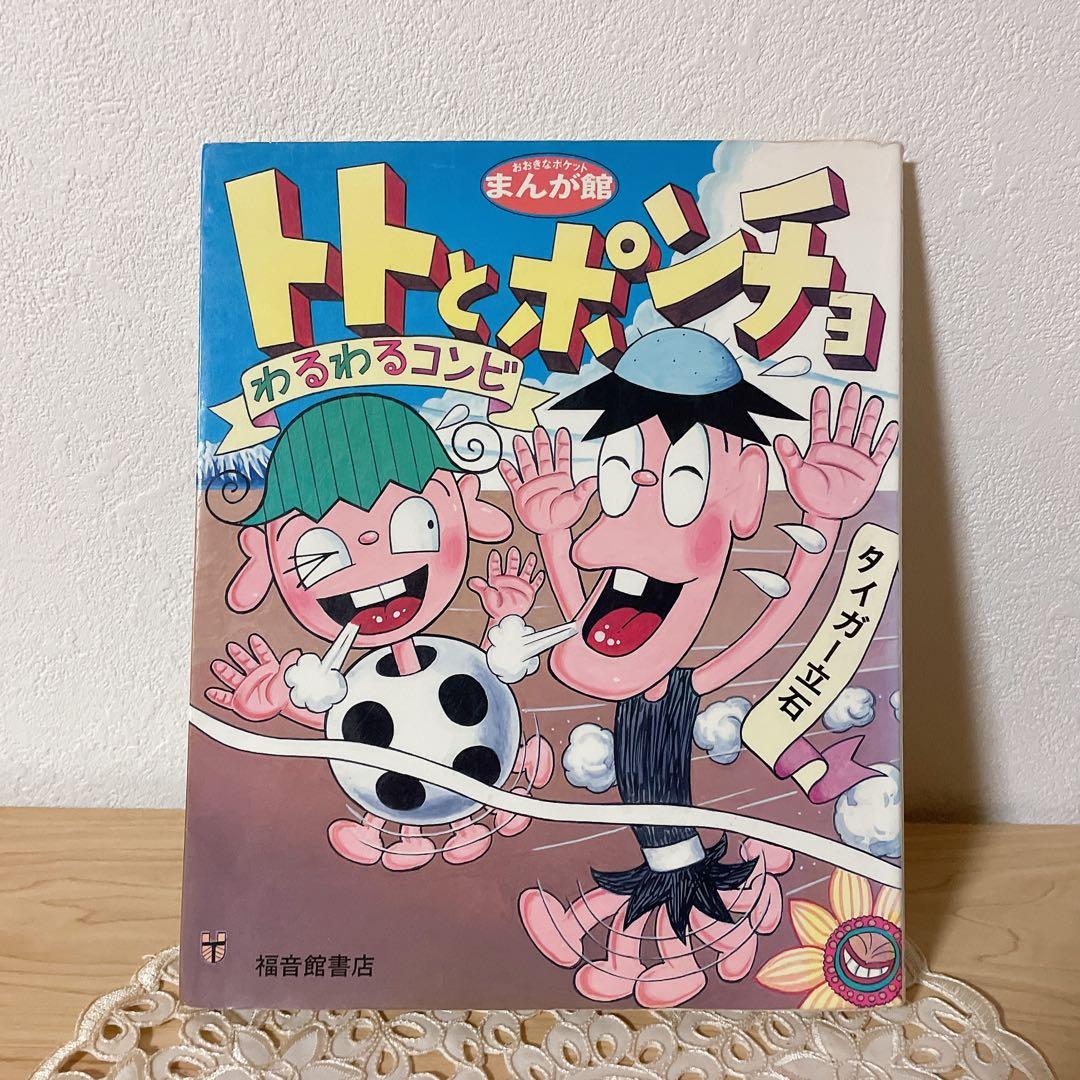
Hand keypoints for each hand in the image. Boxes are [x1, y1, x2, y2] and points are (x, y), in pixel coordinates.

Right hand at [205, 634, 300, 721]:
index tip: (253, 639)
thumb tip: (296, 652)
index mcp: (269, 669)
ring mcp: (248, 688)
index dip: (259, 647)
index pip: (263, 655)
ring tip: (217, 665)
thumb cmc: (288, 693)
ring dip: (225, 672)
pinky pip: (227, 699)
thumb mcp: (289, 676)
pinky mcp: (242, 702)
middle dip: (238, 655)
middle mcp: (256, 677)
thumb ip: (289, 663)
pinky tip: (211, 692)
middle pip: (245, 663)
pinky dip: (219, 696)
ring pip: (234, 678)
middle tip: (231, 646)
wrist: (285, 710)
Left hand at [467, 546, 545, 620]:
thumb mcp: (486, 596)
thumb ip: (480, 587)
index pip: (496, 568)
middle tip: (513, 550)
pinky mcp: (528, 593)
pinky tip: (541, 573)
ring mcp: (520, 586)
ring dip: (528, 565)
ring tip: (531, 556)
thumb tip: (472, 581)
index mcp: (498, 580)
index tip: (494, 553)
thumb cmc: (495, 608)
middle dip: (513, 559)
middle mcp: (510, 581)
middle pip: (512, 567)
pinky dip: (538, 580)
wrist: (505, 618)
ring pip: (525, 572)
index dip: (495, 561)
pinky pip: (535, 585)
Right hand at [498, 426, 597, 535]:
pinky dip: (508, 472)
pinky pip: (513, 481)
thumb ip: (583, 491)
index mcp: (561, 478)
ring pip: (527, 464)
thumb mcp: (576, 503)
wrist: (550, 530)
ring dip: (523, 452)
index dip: (562, 444)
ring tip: (518, 439)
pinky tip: (504, 463)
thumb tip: (594, 480)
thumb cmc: (565, 516)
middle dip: (541, 443)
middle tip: (539, 429)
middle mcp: (546, 478)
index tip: (562, 431)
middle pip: (543, 456)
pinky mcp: (521, 494)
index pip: (562, 457)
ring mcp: (532, 484)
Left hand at [775, 384, 897, 520]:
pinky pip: (881, 452)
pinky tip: (892, 427)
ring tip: (875, 400)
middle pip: (845, 422)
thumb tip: (780, 438)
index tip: (821, 390)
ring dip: (870, 417)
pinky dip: (887, 440)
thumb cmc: (809, 496)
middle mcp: (839, 450)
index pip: (821, 422)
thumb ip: (790, 456)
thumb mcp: (796, 474)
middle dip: (849, 405)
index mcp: (820, 449)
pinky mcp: (869, 471)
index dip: (821, 407)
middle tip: (853, 387)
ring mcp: (855, 459)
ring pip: (865, 432)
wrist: (826, 515)